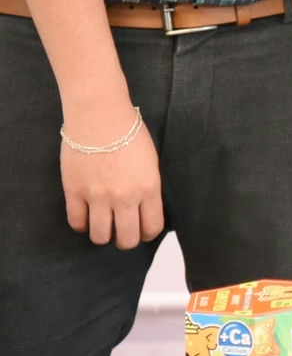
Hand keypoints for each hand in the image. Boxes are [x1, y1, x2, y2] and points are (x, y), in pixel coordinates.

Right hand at [60, 97, 162, 249]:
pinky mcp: (75, 192)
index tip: (143, 230)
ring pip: (100, 237)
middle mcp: (125, 197)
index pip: (152, 227)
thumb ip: (147, 186)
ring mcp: (98, 196)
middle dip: (126, 240)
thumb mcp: (150, 160)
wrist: (100, 115)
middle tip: (123, 232)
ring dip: (103, 235)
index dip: (148, 233)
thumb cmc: (128, 131)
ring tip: (104, 225)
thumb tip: (145, 206)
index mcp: (149, 188)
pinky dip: (81, 224)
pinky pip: (76, 223)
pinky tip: (85, 216)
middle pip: (127, 239)